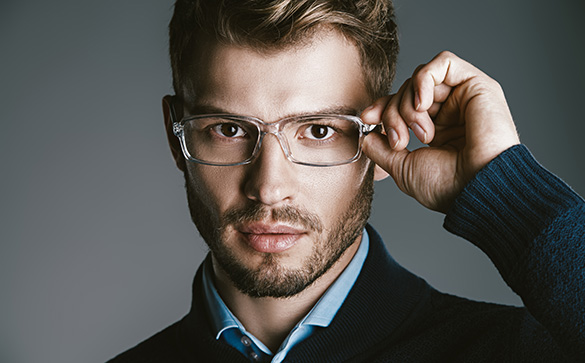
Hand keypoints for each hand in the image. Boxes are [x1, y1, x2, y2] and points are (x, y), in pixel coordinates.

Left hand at [361, 51, 519, 212]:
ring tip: (421, 132)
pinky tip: (424, 105)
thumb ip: (382, 150)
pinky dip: (424, 80)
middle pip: (406, 91)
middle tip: (400, 141)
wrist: (477, 189)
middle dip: (393, 114)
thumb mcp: (402, 168)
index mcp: (438, 130)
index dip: (383, 107)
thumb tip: (365, 136)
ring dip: (408, 104)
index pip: (404, 104)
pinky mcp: (478, 85)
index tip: (368, 118)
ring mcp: (464, 97)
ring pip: (420, 78)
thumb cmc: (448, 187)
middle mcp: (451, 112)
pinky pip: (444, 63)